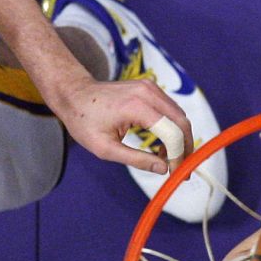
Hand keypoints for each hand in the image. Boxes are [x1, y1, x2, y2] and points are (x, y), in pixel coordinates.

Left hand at [45, 75, 194, 174]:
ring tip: (166, 158)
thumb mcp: (105, 149)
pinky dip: (172, 128)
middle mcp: (147, 92)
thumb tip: (164, 169)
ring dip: (179, 138)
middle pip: (181, 122)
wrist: (74, 94)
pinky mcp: (150, 88)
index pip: (171, 132)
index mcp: (135, 107)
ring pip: (179, 115)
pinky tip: (161, 145)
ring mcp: (150, 87)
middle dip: (185, 147)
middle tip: (180, 168)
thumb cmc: (84, 121)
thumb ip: (136, 159)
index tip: (177, 173)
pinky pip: (170, 110)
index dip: (179, 155)